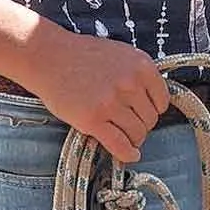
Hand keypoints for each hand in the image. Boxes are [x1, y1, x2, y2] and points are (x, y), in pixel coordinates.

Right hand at [20, 28, 171, 160]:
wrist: (47, 57)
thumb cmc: (80, 55)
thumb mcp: (120, 54)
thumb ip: (138, 74)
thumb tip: (152, 100)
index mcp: (141, 66)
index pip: (162, 100)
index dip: (153, 110)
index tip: (143, 113)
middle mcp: (130, 84)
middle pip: (150, 119)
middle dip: (141, 125)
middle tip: (128, 124)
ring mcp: (111, 103)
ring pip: (137, 133)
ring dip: (133, 139)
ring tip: (124, 137)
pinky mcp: (93, 119)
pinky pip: (119, 144)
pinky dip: (126, 153)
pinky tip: (129, 155)